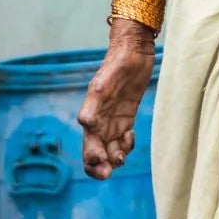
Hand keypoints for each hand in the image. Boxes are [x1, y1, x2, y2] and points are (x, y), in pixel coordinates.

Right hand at [78, 21, 156, 179]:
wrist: (133, 48)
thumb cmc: (117, 64)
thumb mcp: (104, 83)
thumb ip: (94, 104)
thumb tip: (85, 124)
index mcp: (91, 116)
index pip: (88, 148)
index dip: (92, 161)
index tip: (103, 164)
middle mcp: (100, 121)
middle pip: (96, 153)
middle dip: (102, 166)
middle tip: (112, 169)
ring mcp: (113, 119)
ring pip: (111, 149)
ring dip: (117, 157)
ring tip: (125, 149)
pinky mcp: (126, 115)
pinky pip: (123, 138)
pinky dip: (126, 144)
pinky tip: (131, 136)